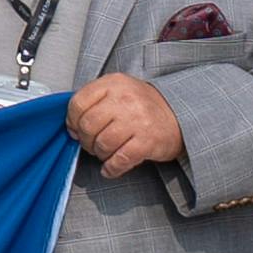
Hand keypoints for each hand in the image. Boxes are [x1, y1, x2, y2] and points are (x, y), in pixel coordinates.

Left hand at [62, 68, 184, 175]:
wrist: (180, 116)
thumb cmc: (143, 106)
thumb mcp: (118, 91)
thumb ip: (94, 102)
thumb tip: (72, 126)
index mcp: (114, 83)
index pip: (78, 103)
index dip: (72, 121)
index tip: (76, 129)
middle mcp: (125, 99)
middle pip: (88, 125)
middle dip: (86, 141)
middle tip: (92, 144)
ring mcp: (138, 121)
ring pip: (102, 144)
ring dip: (99, 154)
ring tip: (106, 153)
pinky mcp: (148, 142)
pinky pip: (119, 160)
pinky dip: (111, 168)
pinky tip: (111, 167)